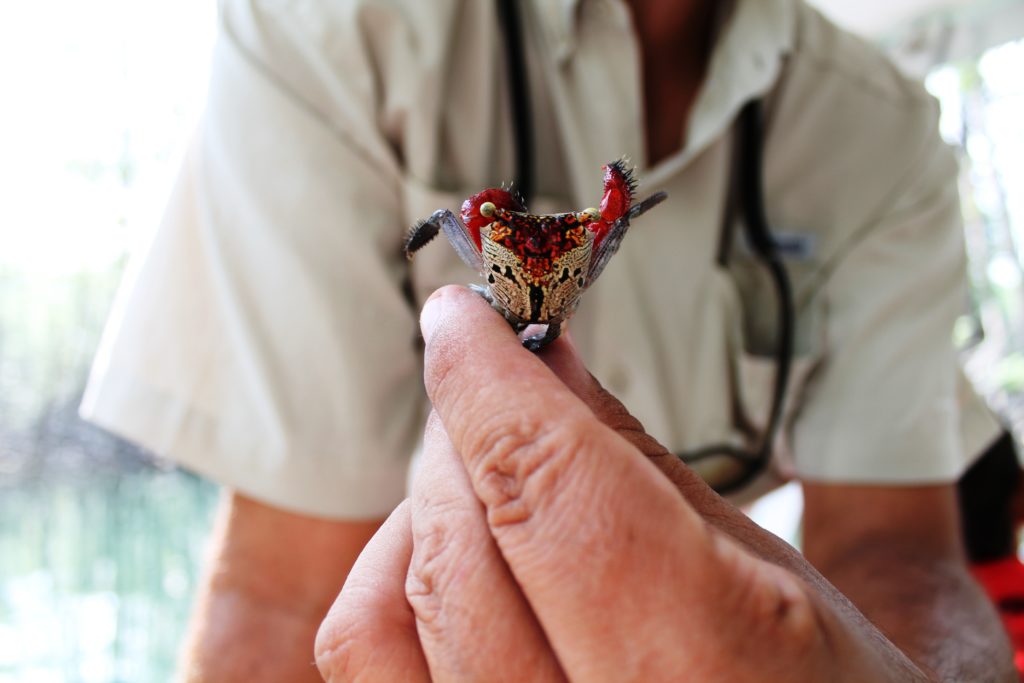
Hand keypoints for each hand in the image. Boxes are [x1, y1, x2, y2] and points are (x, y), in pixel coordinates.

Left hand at [315, 285, 930, 681]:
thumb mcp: (772, 573)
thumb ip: (638, 466)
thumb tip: (544, 364)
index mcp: (691, 665)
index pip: (543, 484)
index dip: (487, 380)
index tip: (463, 320)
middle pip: (457, 545)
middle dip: (461, 435)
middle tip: (493, 387)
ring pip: (387, 611)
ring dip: (424, 514)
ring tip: (483, 476)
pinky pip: (373, 663)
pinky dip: (392, 589)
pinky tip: (455, 559)